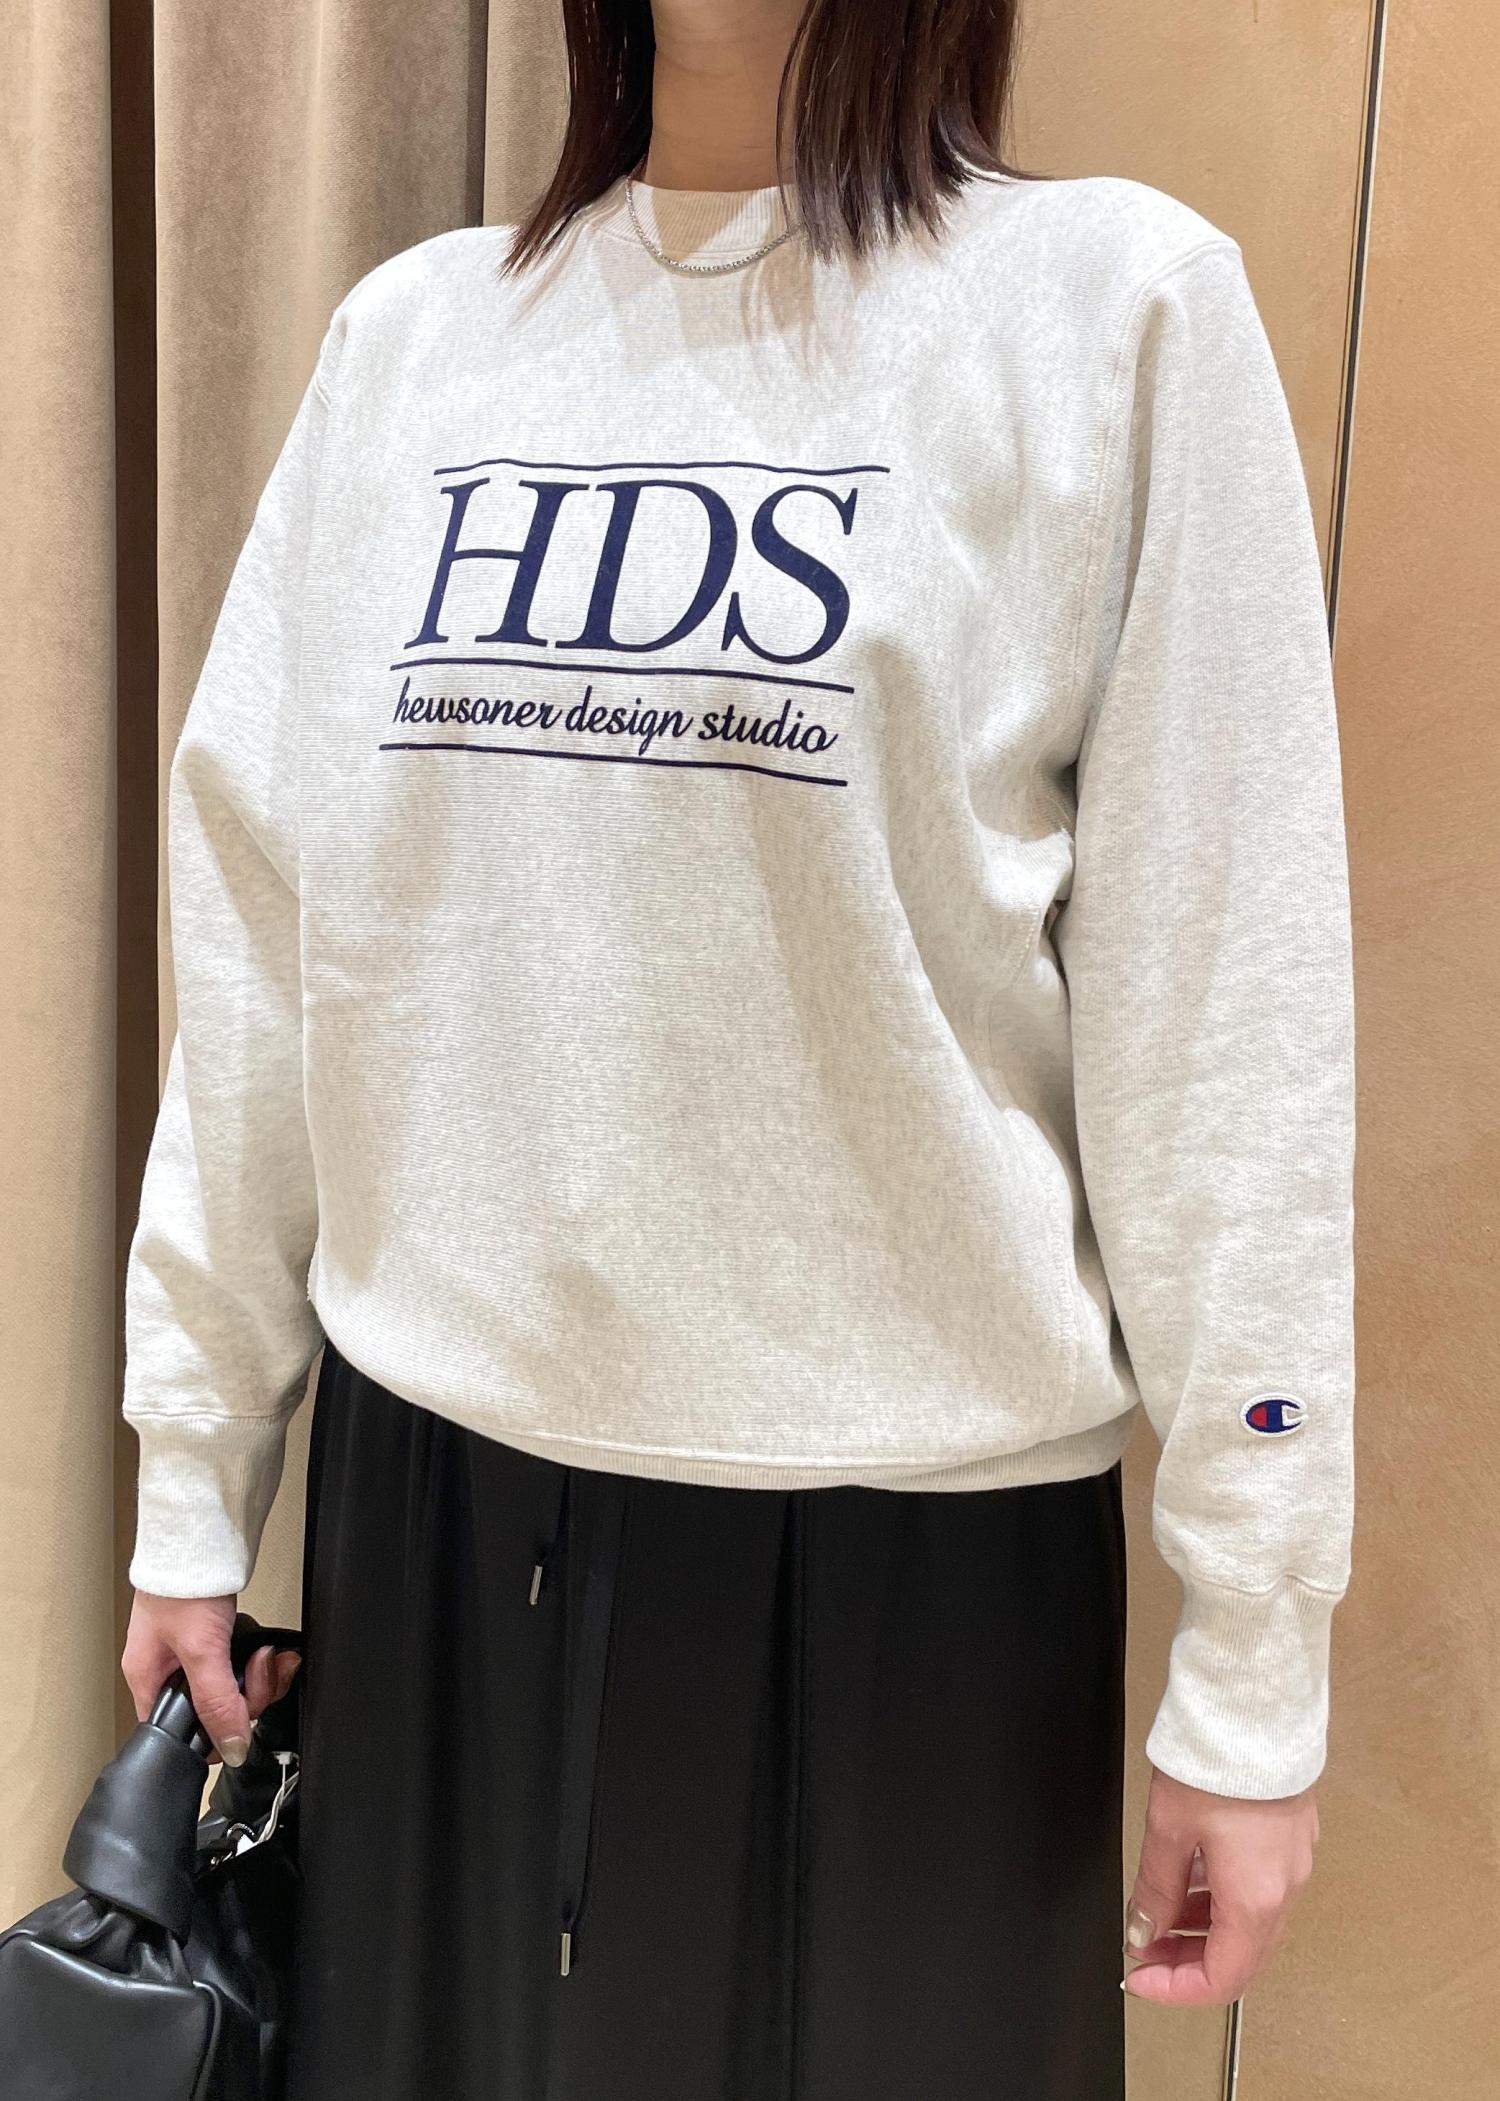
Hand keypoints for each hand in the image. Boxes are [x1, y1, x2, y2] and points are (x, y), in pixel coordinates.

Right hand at [122, 1591, 301, 1767]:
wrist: (201, 1536)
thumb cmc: (183, 1585)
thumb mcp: (201, 1650)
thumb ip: (217, 1702)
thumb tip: (232, 1747)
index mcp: (150, 1680)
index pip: (179, 1733)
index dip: (215, 1734)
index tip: (242, 1719)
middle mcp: (169, 1671)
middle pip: (215, 1711)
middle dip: (250, 1695)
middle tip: (261, 1670)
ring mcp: (194, 1654)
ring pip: (234, 1690)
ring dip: (262, 1676)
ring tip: (270, 1656)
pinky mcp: (216, 1637)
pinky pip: (243, 1666)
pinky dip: (263, 1661)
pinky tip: (273, 1651)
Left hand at [1122, 1764, 1319, 2005]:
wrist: (1254, 1707)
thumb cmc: (1216, 1761)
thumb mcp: (1167, 1829)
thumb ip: (1156, 1888)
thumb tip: (1144, 1931)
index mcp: (1255, 1899)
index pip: (1221, 1978)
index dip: (1176, 1988)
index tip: (1141, 1977)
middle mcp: (1284, 1889)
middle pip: (1241, 1958)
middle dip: (1188, 1962)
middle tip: (1146, 1949)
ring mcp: (1293, 1863)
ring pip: (1252, 1924)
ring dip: (1206, 1929)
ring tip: (1161, 1911)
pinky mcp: (1292, 1837)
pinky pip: (1260, 1890)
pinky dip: (1224, 1899)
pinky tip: (1192, 1877)